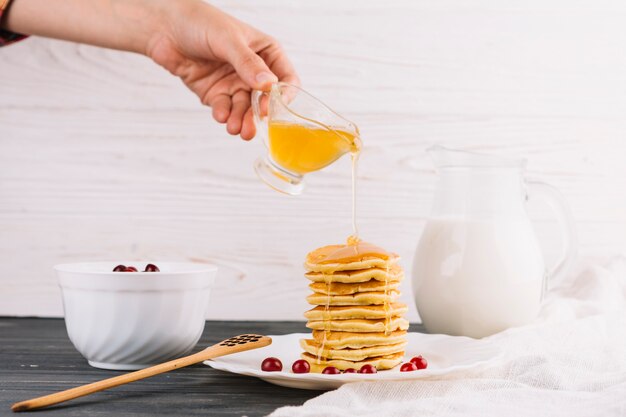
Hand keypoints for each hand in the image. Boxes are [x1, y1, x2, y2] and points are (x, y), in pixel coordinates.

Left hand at [146, 1, 298, 139]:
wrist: (163, 27)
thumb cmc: (200, 22)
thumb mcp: (228, 40)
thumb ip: (248, 63)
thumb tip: (269, 85)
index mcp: (266, 53)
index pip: (285, 78)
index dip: (283, 95)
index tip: (273, 107)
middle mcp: (253, 71)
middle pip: (264, 100)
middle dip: (258, 115)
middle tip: (252, 128)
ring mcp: (234, 83)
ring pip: (244, 108)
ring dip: (241, 119)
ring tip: (235, 128)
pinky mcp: (216, 93)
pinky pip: (224, 108)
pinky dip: (224, 114)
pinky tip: (220, 116)